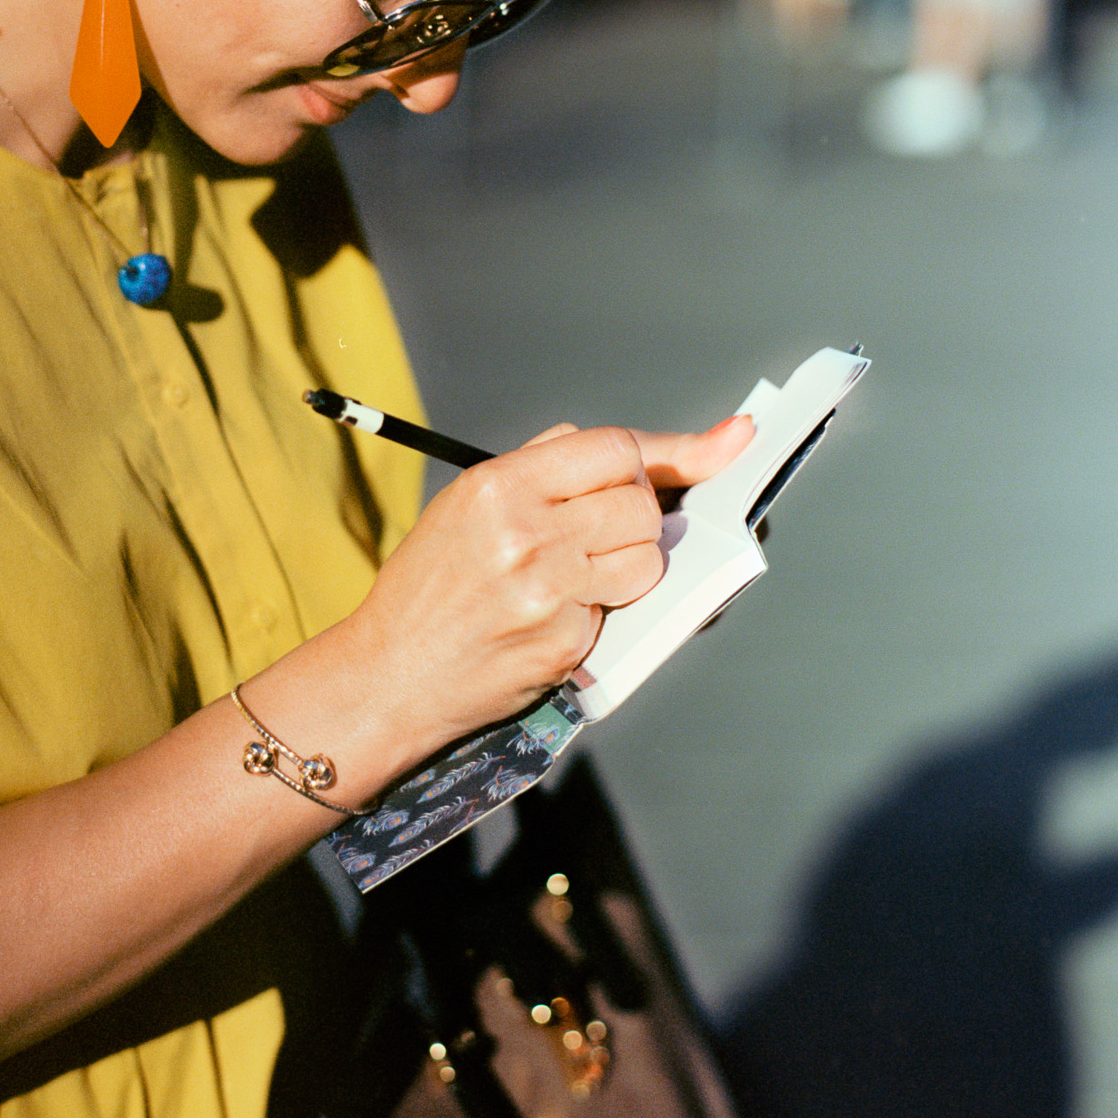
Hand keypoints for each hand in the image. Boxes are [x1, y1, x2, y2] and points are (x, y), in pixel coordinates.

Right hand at [342, 412, 753, 760]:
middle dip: (636, 515)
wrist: (391, 674)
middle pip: (641, 504)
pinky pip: (620, 610)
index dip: (662, 454)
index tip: (726, 443)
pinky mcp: (566, 643)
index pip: (614, 448)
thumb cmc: (428, 588)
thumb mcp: (464, 503)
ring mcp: (550, 592)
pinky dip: (601, 609)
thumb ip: (539, 467)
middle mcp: (527, 533)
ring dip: (629, 564)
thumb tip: (623, 452)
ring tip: (573, 574)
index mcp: (500, 486)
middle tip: (595, 532)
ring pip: (647, 559)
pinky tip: (554, 615)